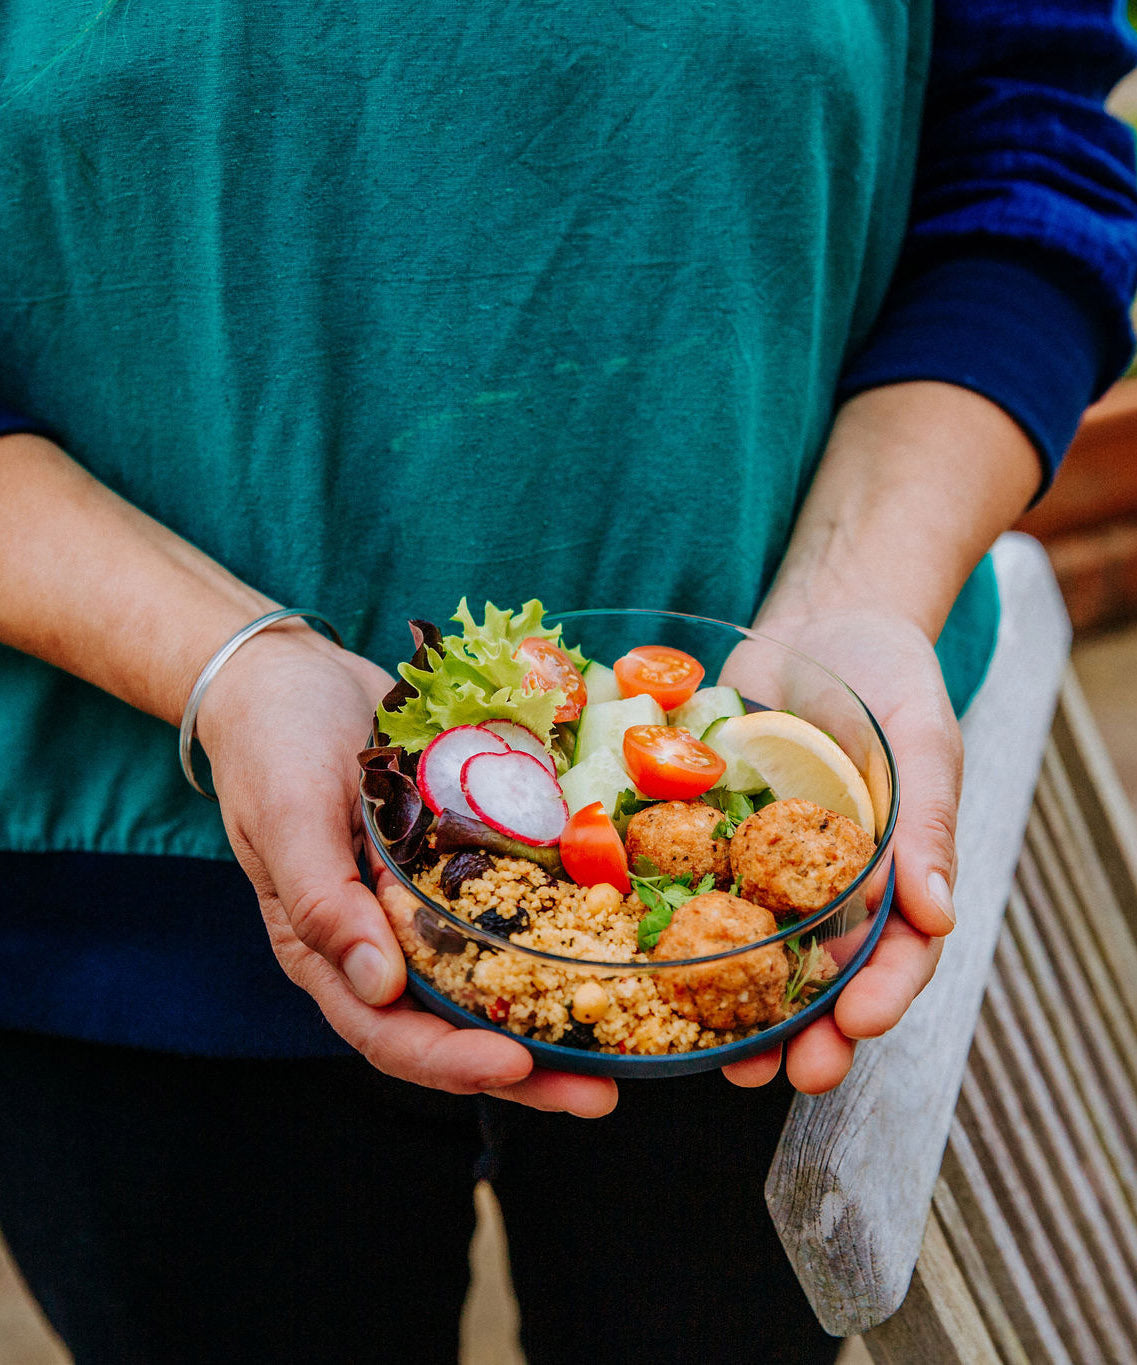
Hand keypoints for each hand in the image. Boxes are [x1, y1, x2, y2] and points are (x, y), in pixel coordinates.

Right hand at [197, 627, 615, 1116]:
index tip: (517, 1064)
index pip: (389, 1031)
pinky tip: (613, 945)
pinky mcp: (464, 860)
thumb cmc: (272, 744)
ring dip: (556, 1015)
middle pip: (458, 1026)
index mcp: (330, 949)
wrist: (295, 675)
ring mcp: (429, 903)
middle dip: (527, 1067)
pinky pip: (513, 908)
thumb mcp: (286, 815)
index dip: (452, 1061)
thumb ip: (321, 901)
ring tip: (624, 1042)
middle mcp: (386, 940)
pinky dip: (560, 933)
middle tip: (603, 1091)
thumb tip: (377, 988)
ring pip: (496, 979)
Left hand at [718, 606, 958, 1094]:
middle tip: (772, 1073)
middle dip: (799, 1031)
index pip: (897, 952)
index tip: (854, 1028)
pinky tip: (646, 958)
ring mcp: (762, 862)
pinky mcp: (707, 833)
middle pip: (818, 974)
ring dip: (730, 1004)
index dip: (879, 997)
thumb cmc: (887, 674)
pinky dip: (670, 925)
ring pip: (749, 948)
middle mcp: (826, 882)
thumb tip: (937, 914)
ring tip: (708, 1050)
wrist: (818, 617)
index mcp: (891, 873)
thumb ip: (929, 822)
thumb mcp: (923, 738)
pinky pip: (688, 884)